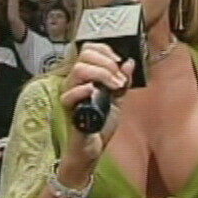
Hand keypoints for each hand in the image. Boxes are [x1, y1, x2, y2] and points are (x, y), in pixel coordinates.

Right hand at [59, 42, 134, 178]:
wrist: (92, 148)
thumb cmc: (100, 124)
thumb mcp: (118, 99)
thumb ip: (123, 81)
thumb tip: (129, 62)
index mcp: (86, 75)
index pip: (89, 49)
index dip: (106, 51)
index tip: (119, 62)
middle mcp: (75, 81)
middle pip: (85, 55)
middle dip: (107, 63)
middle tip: (119, 79)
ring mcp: (70, 93)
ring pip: (79, 70)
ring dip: (102, 74)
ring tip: (115, 87)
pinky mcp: (68, 109)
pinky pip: (69, 94)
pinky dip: (84, 90)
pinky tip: (95, 93)